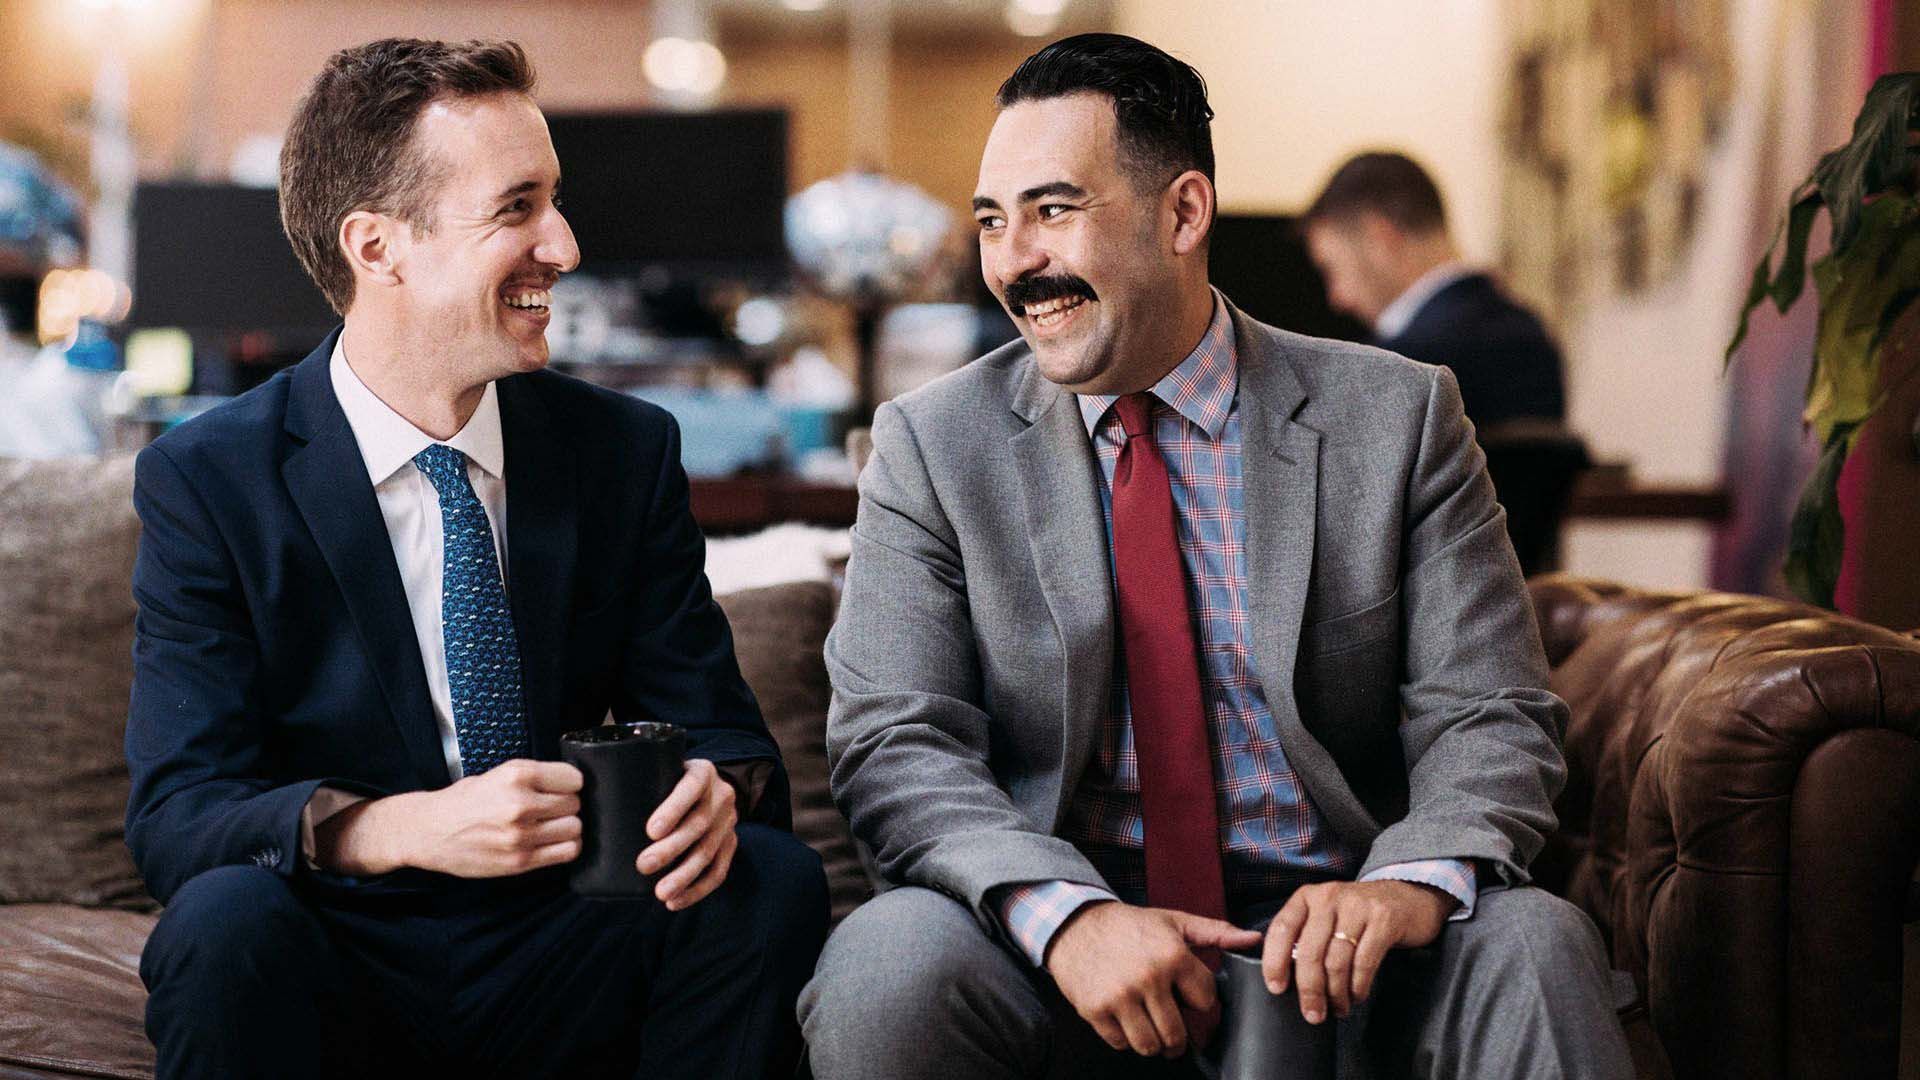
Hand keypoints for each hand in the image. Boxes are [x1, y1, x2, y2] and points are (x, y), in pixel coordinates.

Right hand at [317, 759, 582, 877]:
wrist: (427, 831)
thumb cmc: (463, 801)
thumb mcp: (496, 775)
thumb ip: (531, 779)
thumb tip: (569, 785)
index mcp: (516, 775)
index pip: (573, 778)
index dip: (569, 783)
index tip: (561, 787)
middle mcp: (521, 804)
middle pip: (574, 804)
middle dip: (566, 805)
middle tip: (550, 808)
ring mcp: (521, 835)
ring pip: (574, 828)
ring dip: (566, 827)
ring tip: (549, 826)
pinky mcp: (520, 860)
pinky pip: (567, 852)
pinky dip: (566, 846)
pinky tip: (552, 842)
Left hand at [635, 758, 738, 910]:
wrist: (711, 787)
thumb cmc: (671, 780)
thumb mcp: (664, 770)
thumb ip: (641, 780)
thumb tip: (592, 799)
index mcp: (703, 772)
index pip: (691, 787)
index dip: (673, 809)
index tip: (650, 831)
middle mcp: (721, 796)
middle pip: (699, 825)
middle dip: (671, 848)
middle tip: (643, 865)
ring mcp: (728, 822)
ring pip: (708, 852)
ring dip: (684, 876)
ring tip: (660, 894)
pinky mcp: (731, 844)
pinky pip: (718, 871)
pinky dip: (697, 890)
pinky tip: (675, 902)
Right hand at [1045, 901, 1262, 1058]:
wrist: (1075, 924)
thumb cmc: (1130, 925)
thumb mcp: (1174, 922)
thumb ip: (1216, 933)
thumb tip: (1253, 939)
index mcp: (1173, 956)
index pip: (1204, 1002)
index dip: (1198, 1001)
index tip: (1186, 995)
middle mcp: (1148, 978)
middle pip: (1177, 1034)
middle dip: (1178, 1037)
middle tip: (1172, 1026)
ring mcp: (1120, 997)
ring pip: (1150, 1046)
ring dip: (1153, 1042)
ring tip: (1149, 1025)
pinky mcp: (1095, 1010)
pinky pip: (1121, 1044)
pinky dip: (1124, 1038)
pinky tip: (1124, 1017)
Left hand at [1262, 880, 1454, 1025]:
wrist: (1406, 898)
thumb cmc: (1357, 915)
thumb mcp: (1325, 916)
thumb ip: (1304, 938)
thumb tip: (1284, 979)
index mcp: (1307, 897)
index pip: (1281, 929)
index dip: (1275, 961)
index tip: (1276, 988)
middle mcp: (1329, 897)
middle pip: (1310, 952)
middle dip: (1309, 990)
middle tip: (1313, 1014)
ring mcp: (1357, 906)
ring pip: (1336, 961)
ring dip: (1336, 993)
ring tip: (1339, 1008)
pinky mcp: (1383, 919)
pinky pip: (1364, 962)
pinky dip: (1358, 986)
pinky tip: (1356, 995)